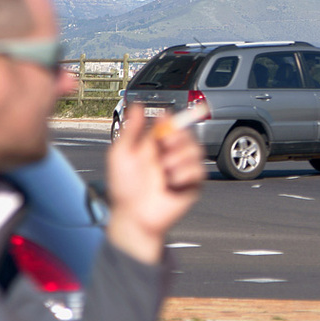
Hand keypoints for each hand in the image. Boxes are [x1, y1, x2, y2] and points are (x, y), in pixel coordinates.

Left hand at [105, 104, 205, 263]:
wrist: (133, 215)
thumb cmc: (125, 188)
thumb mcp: (121, 154)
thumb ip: (130, 129)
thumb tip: (137, 105)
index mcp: (156, 145)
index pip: (171, 124)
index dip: (171, 120)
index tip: (163, 122)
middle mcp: (172, 155)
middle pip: (188, 134)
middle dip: (177, 137)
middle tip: (163, 146)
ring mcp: (183, 170)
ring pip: (195, 150)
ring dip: (178, 157)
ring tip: (163, 170)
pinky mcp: (192, 185)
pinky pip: (198, 171)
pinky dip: (183, 174)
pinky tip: (170, 183)